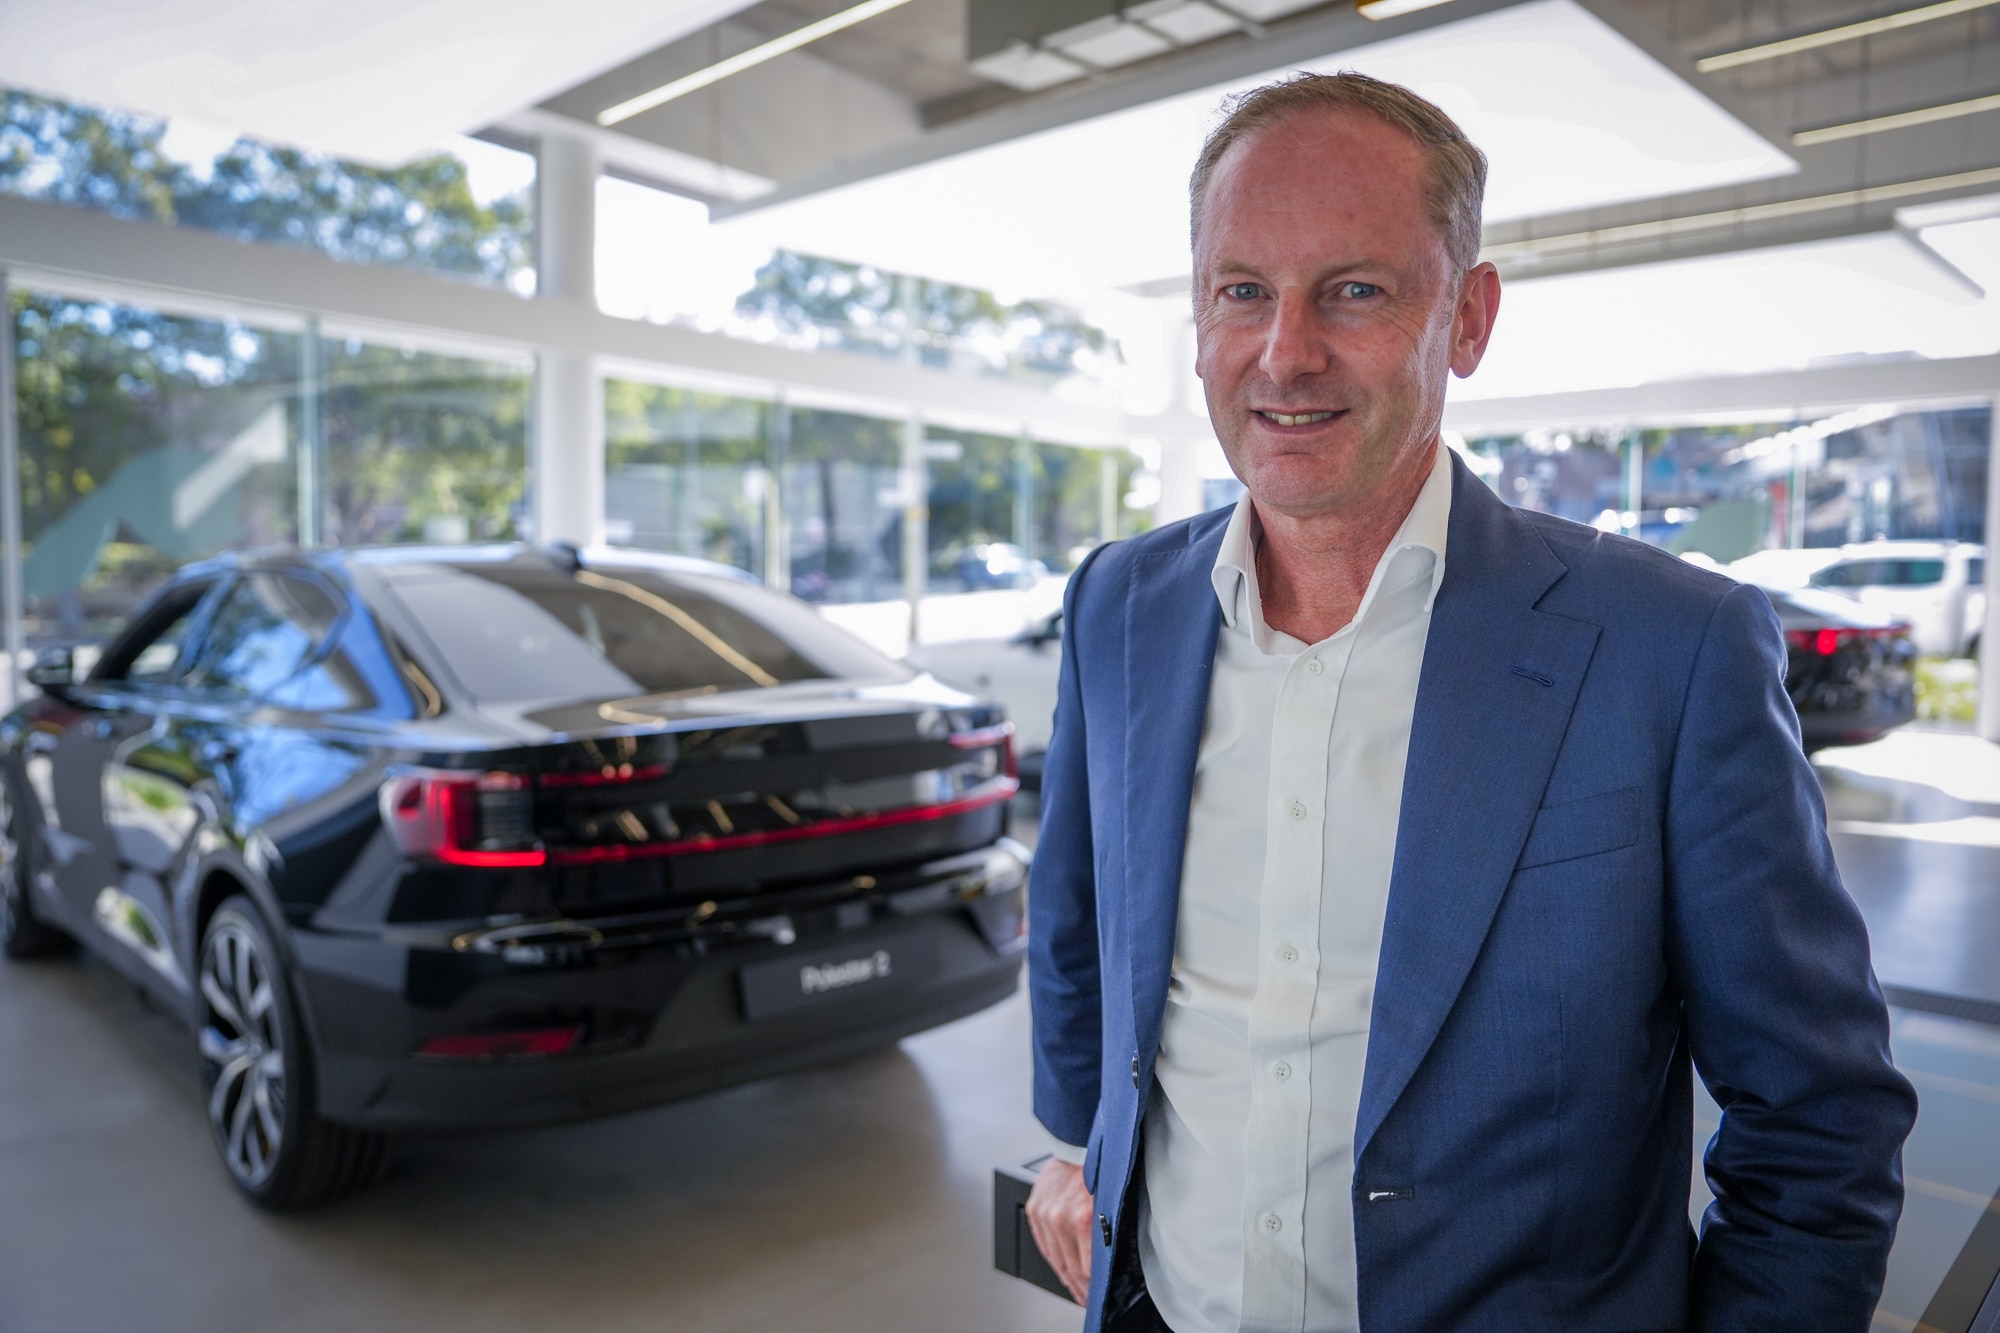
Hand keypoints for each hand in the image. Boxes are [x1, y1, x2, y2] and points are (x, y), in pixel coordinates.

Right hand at [1025, 1157, 1094, 1303]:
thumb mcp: (1111, 1203)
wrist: (1078, 1144)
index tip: (1095, 1296)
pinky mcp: (1034, 1209)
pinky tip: (1059, 1266)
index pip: (1085, 1268)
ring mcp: (1044, 1214)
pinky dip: (1051, 1257)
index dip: (1091, 1287)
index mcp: (1083, 1218)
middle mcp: (1060, 1218)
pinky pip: (1042, 1243)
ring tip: (1074, 1286)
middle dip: (1079, 1287)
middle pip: (1069, 1267)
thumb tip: (1106, 1262)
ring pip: (1054, 1258)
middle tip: (1086, 1298)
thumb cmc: (1099, 1169)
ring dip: (1065, 1276)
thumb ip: (1106, 1234)